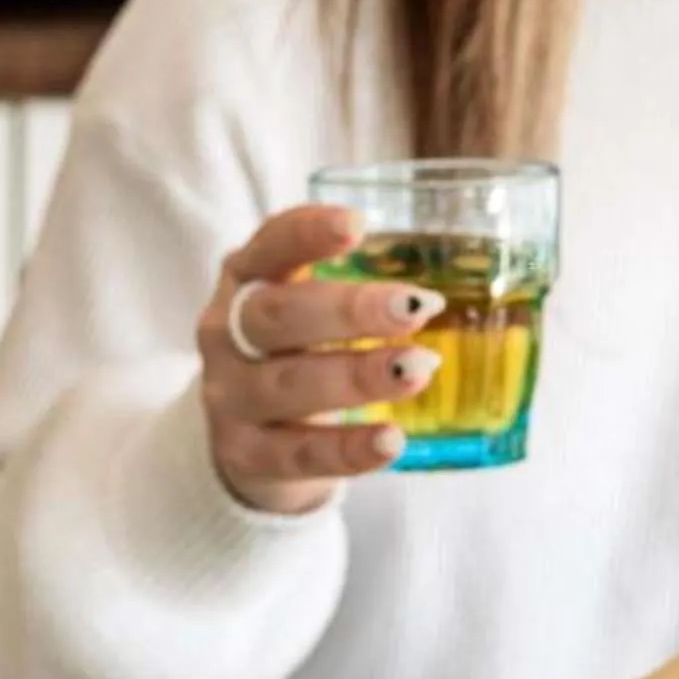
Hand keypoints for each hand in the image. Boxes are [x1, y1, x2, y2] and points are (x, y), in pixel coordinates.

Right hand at [196, 205, 444, 517]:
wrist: (242, 441)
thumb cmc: (294, 356)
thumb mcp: (306, 312)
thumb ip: (355, 289)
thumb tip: (453, 286)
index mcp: (246, 282)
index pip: (268, 247)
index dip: (306, 234)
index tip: (358, 224)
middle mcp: (226, 335)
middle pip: (276, 316)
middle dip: (347, 311)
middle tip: (415, 308)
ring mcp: (230, 397)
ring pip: (288, 385)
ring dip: (357, 377)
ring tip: (419, 368)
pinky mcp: (245, 455)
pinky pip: (298, 453)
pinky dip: (347, 448)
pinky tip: (391, 439)